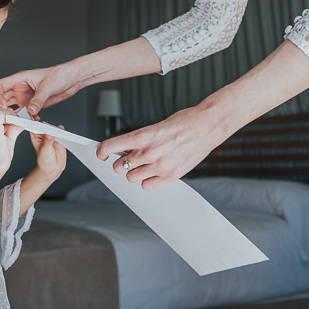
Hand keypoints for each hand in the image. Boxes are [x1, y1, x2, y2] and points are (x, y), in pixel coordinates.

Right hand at [0, 64, 82, 116]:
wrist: (71, 79)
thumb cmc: (59, 75)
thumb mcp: (48, 86)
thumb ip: (38, 99)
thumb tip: (30, 110)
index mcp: (20, 79)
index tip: (2, 105)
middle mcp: (20, 88)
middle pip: (2, 98)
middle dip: (3, 109)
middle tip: (9, 117)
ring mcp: (26, 97)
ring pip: (11, 108)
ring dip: (14, 115)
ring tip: (19, 121)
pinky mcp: (33, 104)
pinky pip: (24, 114)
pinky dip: (25, 119)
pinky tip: (32, 120)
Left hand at [31, 125, 66, 178]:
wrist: (53, 167)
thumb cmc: (44, 160)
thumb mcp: (44, 150)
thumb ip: (47, 142)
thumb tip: (49, 134)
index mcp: (36, 137)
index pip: (35, 126)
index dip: (36, 123)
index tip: (39, 122)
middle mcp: (44, 135)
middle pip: (45, 125)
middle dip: (47, 125)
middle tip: (49, 128)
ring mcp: (52, 136)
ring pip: (53, 127)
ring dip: (55, 128)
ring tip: (56, 132)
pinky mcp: (59, 138)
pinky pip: (61, 132)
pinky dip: (62, 131)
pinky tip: (61, 134)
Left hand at [95, 106, 225, 189]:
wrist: (207, 125)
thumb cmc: (183, 122)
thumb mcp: (156, 126)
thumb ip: (138, 140)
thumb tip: (122, 149)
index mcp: (143, 136)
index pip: (111, 146)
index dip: (102, 151)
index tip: (101, 153)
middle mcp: (149, 152)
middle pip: (120, 166)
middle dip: (121, 162)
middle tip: (128, 158)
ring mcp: (160, 166)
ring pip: (132, 178)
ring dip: (135, 172)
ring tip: (146, 163)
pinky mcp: (171, 176)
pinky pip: (147, 186)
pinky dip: (148, 181)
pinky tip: (155, 171)